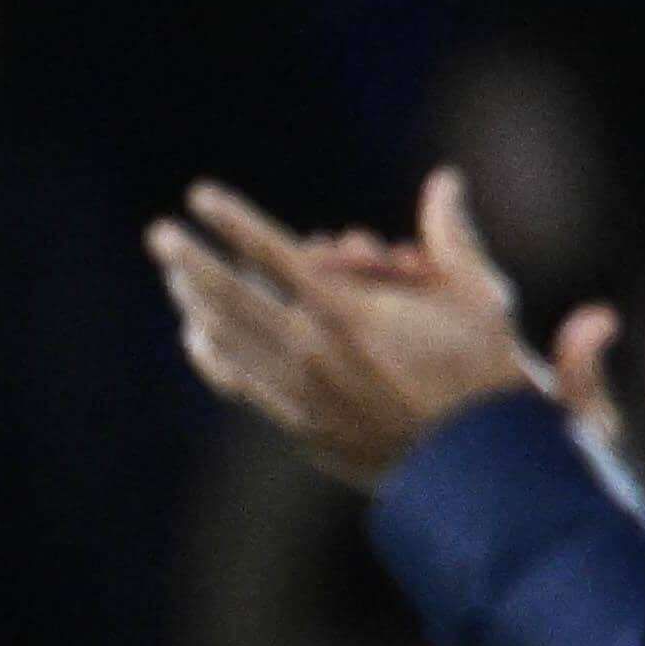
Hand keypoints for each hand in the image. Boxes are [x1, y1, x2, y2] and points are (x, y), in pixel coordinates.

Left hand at [150, 171, 590, 482]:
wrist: (479, 466)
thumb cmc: (486, 376)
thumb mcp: (479, 298)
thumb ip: (452, 235)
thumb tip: (445, 178)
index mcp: (351, 313)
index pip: (275, 254)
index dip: (234, 222)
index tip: (199, 195)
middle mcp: (314, 351)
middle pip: (232, 297)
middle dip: (191, 261)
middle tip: (158, 234)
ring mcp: (302, 393)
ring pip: (230, 341)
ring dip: (196, 304)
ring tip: (175, 280)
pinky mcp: (303, 426)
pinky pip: (242, 385)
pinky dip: (215, 358)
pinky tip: (200, 339)